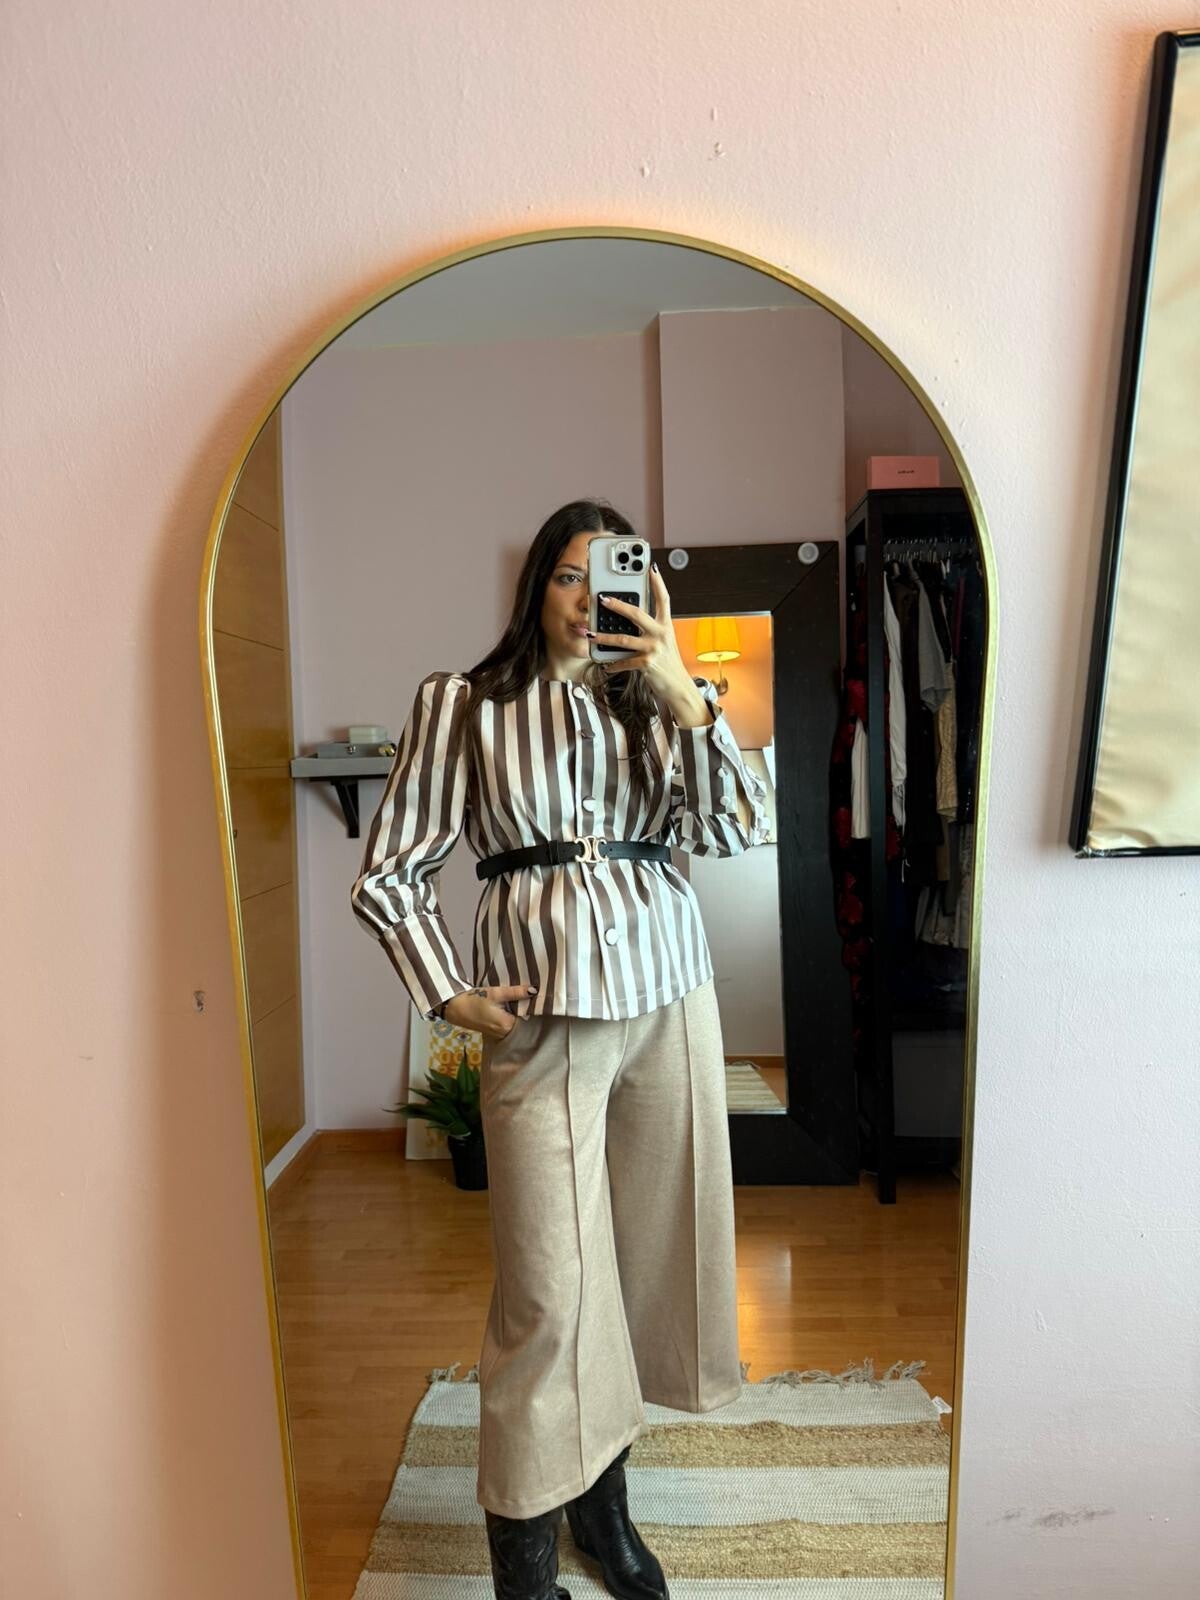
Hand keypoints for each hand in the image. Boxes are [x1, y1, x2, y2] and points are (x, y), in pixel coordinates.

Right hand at [442, 983, 535, 1038]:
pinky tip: (507, 1006)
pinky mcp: (492, 1031)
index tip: (535, 997)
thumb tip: (535, 990)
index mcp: (507, 1025)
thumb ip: (516, 992)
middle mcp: (504, 1033)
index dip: (530, 1007)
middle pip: (521, 1021)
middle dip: (523, 1010)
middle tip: (528, 995)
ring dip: (515, 1013)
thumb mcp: (496, 993)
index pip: (527, 1018)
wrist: (454, 1007)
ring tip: (518, 999)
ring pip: (513, 1023)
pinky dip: (508, 1017)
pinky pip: (506, 1025)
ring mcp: (498, 1034)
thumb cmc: (474, 999)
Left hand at [590, 564, 693, 700]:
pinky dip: (612, 664)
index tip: (651, 568)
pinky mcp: (647, 664)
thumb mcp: (663, 641)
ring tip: (591, 634)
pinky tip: (605, 665)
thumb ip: (650, 629)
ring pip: (623, 639)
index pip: (664, 599)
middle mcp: (661, 634)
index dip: (658, 583)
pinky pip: (624, 662)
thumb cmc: (667, 662)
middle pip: (637, 614)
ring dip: (604, 637)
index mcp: (666, 625)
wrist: (677, 686)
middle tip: (602, 599)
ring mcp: (654, 648)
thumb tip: (628, 619)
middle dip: (618, 605)